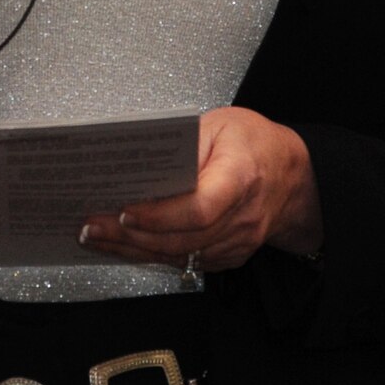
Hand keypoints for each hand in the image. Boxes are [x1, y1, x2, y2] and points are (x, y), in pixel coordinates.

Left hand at [80, 106, 322, 272]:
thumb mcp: (218, 124)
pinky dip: (151, 255)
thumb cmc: (253, 143)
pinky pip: (187, 261)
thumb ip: (182, 144)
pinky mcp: (229, 255)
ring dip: (133, 250)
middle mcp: (242, 216)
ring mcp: (238, 241)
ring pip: (180, 256)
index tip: (125, 211)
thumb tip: (141, 167)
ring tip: (96, 236)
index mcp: (241, 176)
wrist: (293, 175)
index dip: (159, 216)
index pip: (199, 209)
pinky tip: (123, 246)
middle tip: (91, 226)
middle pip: (182, 239)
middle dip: (130, 237)